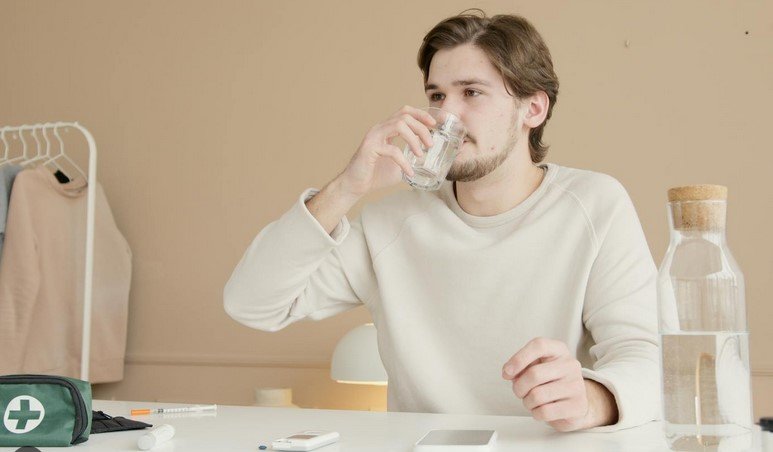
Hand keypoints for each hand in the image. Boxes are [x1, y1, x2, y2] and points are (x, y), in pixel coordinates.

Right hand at [336, 105, 435, 197]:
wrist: (356, 185)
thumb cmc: (376, 174)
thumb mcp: (399, 164)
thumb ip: (411, 160)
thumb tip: (429, 163)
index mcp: (386, 129)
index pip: (404, 111)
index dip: (421, 114)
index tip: (434, 123)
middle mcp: (379, 129)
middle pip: (404, 116)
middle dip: (421, 128)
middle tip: (430, 144)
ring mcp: (373, 137)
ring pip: (398, 125)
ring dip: (414, 139)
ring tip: (420, 154)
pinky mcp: (370, 149)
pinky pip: (392, 150)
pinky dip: (403, 161)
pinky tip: (409, 172)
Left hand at [501, 338, 617, 430]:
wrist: (575, 405)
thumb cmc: (550, 383)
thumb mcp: (537, 368)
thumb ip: (521, 367)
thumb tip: (509, 372)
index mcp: (559, 350)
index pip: (539, 345)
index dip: (519, 358)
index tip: (507, 372)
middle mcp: (570, 364)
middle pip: (534, 374)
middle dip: (519, 387)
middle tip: (519, 392)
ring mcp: (576, 385)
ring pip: (537, 395)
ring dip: (527, 402)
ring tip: (532, 401)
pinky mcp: (577, 406)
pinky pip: (545, 411)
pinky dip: (536, 413)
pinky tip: (541, 410)